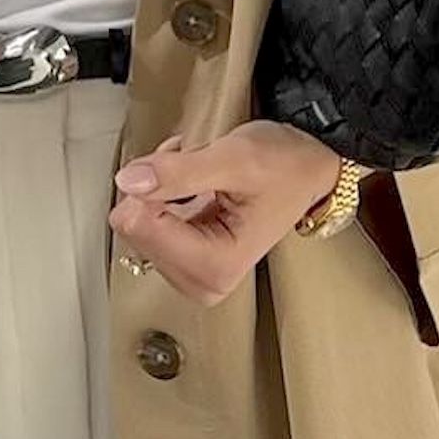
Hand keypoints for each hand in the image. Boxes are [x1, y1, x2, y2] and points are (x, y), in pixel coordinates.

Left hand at [108, 122, 343, 305]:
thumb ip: (179, 172)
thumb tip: (130, 181)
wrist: (309, 168)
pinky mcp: (188, 262)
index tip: (185, 165)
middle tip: (196, 168)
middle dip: (158, 186)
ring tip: (201, 175)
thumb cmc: (286, 166)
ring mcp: (194, 273)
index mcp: (216, 266)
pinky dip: (163, 195)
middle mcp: (203, 280)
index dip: (154, 183)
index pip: (139, 225)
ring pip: (137, 222)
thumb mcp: (234, 159)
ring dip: (161, 187)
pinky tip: (193, 185)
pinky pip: (148, 225)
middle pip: (134, 227)